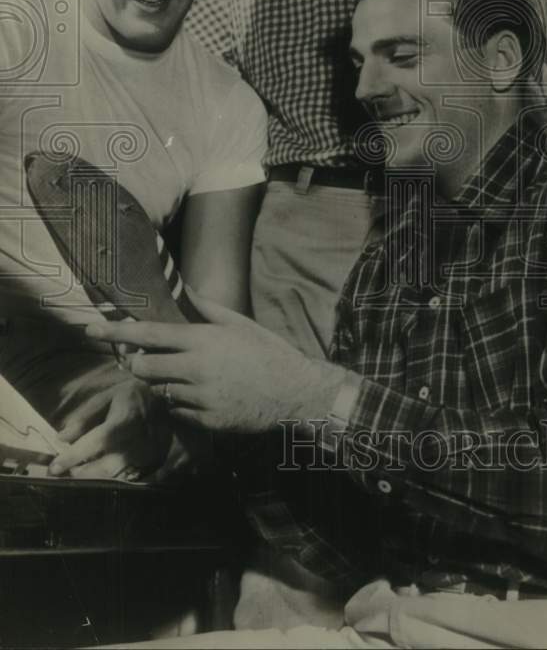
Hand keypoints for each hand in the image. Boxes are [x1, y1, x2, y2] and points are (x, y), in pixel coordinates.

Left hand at [49, 378, 172, 480]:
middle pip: (102, 469)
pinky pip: (128, 478)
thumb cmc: (136, 394)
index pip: (91, 444)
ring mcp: (146, 456)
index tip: (53, 467)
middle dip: (80, 472)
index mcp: (122, 422)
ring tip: (84, 469)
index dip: (70, 458)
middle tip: (68, 469)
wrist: (172, 399)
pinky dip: (113, 478)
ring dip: (94, 477)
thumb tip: (61, 437)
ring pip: (114, 477)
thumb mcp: (109, 396)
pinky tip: (105, 471)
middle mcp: (134, 443)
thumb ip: (85, 416)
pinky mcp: (154, 464)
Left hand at [85, 291, 348, 433]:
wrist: (295, 392)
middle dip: (137, 363)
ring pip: (159, 391)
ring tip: (185, 375)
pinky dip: (181, 403)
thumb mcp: (239, 323)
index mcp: (203, 340)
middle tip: (144, 359)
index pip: (148, 334)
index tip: (91, 328)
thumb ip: (205, 307)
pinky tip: (202, 395)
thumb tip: (181, 286)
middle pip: (143, 368)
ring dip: (162, 383)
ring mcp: (200, 398)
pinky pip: (177, 412)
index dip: (115, 331)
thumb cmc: (268, 352)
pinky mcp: (206, 421)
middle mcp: (196, 369)